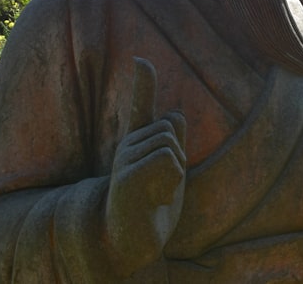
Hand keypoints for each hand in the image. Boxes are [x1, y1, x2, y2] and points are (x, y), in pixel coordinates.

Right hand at [104, 57, 186, 275]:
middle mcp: (127, 146)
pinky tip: (155, 199)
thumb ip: (173, 142)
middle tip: (163, 186)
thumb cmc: (152, 206)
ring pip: (170, 145)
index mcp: (139, 143)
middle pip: (171, 129)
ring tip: (157, 193)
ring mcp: (123, 160)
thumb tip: (175, 113)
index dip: (143, 81)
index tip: (140, 59)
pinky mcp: (124, 177)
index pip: (142, 105)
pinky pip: (166, 160)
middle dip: (179, 157)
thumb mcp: (170, 170)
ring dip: (175, 173)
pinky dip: (171, 181)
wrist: (134, 242)